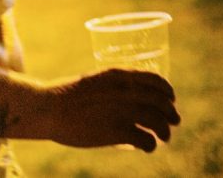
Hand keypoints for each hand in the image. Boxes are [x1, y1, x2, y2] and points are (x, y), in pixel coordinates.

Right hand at [45, 68, 178, 151]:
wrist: (48, 107)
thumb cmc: (66, 96)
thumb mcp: (94, 81)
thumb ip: (113, 87)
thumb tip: (128, 98)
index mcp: (119, 74)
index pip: (155, 80)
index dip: (167, 91)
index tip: (171, 99)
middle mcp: (125, 90)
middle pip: (161, 102)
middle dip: (171, 113)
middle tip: (174, 122)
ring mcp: (122, 111)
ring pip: (158, 122)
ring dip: (165, 131)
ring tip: (164, 138)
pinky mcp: (117, 131)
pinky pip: (146, 140)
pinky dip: (151, 145)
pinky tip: (148, 147)